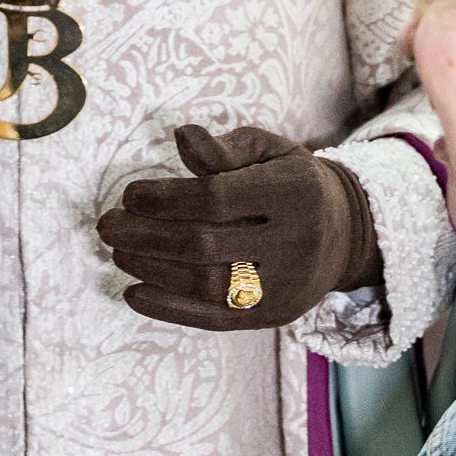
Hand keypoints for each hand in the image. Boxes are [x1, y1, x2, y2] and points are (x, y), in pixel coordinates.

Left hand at [96, 125, 379, 331]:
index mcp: (293, 191)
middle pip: (205, 244)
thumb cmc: (291, 182)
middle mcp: (295, 241)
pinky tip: (134, 292)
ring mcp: (287, 285)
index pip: (217, 199)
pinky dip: (169, 308)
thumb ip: (225, 149)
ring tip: (118, 252)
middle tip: (108, 225)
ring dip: (152, 269)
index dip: (166, 198)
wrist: (347, 233)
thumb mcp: (269, 151)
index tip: (131, 195)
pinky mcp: (274, 315)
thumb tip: (182, 137)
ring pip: (207, 285)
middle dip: (146, 236)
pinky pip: (215, 318)